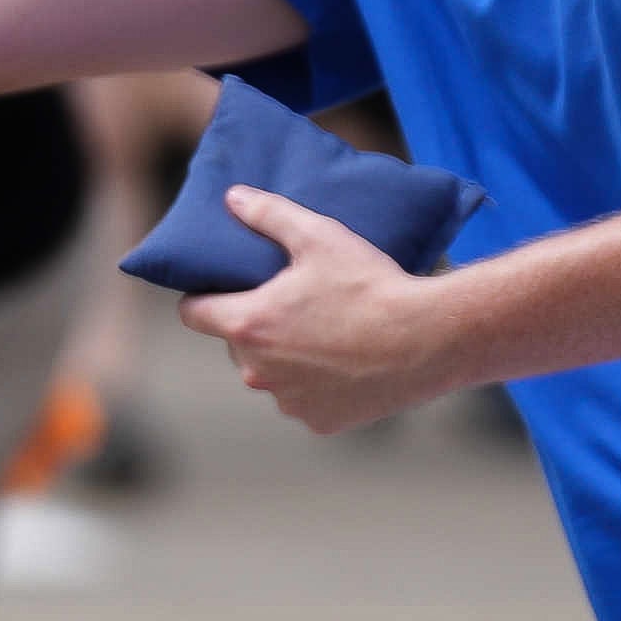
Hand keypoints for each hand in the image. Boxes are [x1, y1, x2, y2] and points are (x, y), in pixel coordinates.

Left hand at [177, 187, 463, 434]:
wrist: (427, 339)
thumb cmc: (369, 285)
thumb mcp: (319, 236)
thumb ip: (269, 215)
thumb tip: (233, 198)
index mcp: (249, 324)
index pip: (193, 314)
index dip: (203, 297)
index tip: (220, 288)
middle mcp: (258, 372)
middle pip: (237, 344)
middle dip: (256, 325)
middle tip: (292, 302)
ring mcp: (288, 401)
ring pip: (272, 375)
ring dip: (286, 358)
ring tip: (325, 331)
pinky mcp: (320, 422)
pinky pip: (305, 399)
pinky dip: (317, 384)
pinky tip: (345, 361)